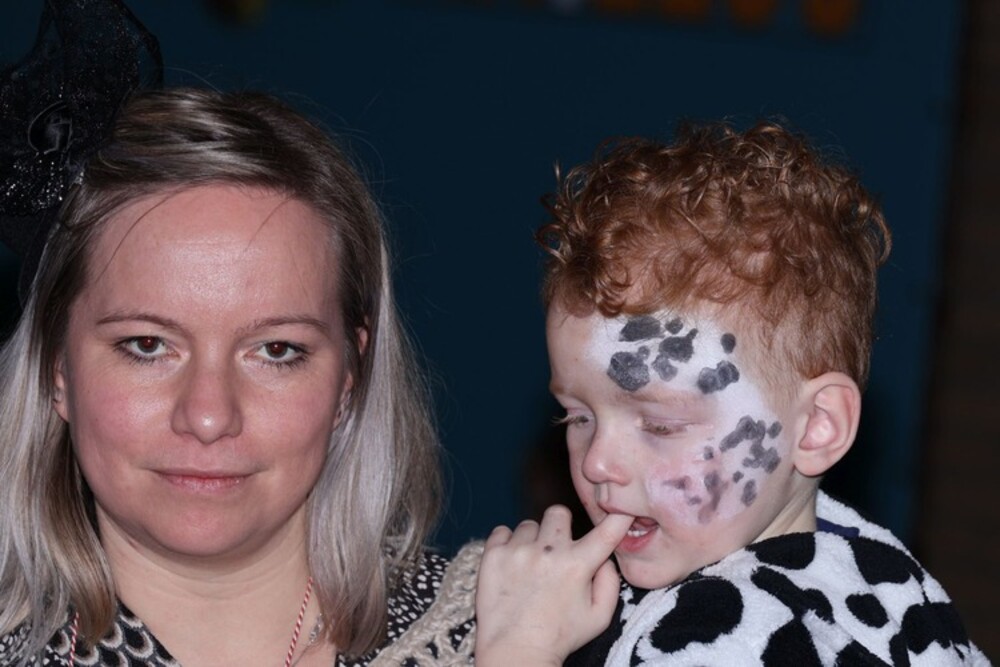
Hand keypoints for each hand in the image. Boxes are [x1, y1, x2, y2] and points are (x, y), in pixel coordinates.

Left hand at [475, 506, 631, 666]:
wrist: (515, 651)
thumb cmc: (559, 637)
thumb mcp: (599, 618)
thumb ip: (610, 583)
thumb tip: (606, 557)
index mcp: (577, 566)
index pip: (606, 532)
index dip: (617, 516)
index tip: (621, 508)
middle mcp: (549, 552)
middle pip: (558, 513)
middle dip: (560, 527)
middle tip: (556, 549)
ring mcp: (518, 551)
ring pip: (529, 525)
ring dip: (531, 541)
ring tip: (530, 566)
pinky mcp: (493, 555)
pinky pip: (502, 531)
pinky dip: (507, 544)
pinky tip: (511, 565)